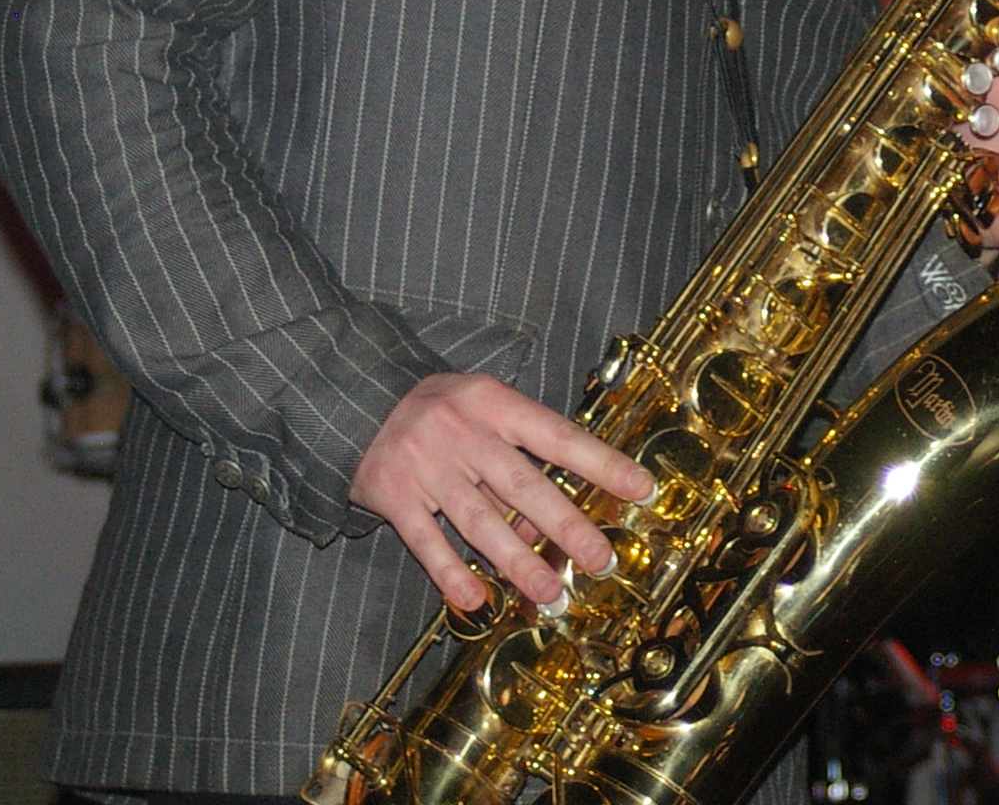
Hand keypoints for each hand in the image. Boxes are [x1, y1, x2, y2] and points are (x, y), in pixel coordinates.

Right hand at [351, 372, 654, 612]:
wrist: (357, 400)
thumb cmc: (441, 410)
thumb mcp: (484, 409)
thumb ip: (516, 458)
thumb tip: (545, 524)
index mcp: (495, 404)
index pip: (560, 437)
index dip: (602, 463)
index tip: (641, 489)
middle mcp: (464, 433)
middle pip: (523, 485)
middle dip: (565, 526)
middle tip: (600, 559)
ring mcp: (426, 466)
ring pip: (480, 520)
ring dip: (517, 561)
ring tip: (549, 592)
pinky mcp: (392, 496)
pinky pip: (426, 540)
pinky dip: (450, 571)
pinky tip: (475, 598)